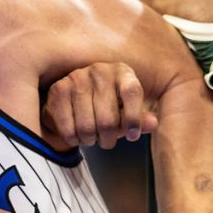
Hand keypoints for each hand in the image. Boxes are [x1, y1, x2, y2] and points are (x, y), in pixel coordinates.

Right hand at [43, 63, 158, 149]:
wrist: (71, 98)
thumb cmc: (106, 105)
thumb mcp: (126, 111)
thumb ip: (140, 119)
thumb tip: (153, 124)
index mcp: (122, 72)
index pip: (131, 92)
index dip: (134, 118)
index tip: (132, 136)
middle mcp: (100, 70)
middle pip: (108, 119)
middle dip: (108, 139)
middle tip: (107, 142)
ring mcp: (77, 78)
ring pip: (87, 127)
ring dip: (90, 140)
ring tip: (91, 137)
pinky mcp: (59, 89)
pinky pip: (68, 127)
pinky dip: (73, 139)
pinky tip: (76, 136)